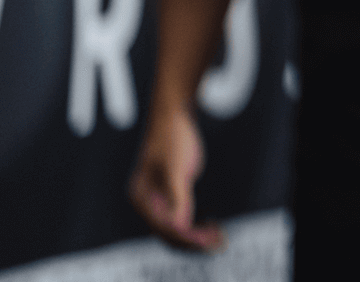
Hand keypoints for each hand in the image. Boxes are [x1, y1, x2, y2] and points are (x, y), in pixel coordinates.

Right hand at [130, 104, 225, 251]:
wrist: (174, 115)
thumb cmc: (173, 138)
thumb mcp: (177, 168)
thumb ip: (178, 196)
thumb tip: (179, 225)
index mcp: (141, 197)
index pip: (163, 228)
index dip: (186, 238)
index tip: (208, 241)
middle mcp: (146, 202)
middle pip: (167, 232)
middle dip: (192, 241)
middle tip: (218, 243)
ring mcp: (157, 198)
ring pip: (174, 227)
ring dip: (195, 236)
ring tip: (218, 238)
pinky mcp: (169, 193)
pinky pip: (179, 217)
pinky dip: (195, 225)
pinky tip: (211, 224)